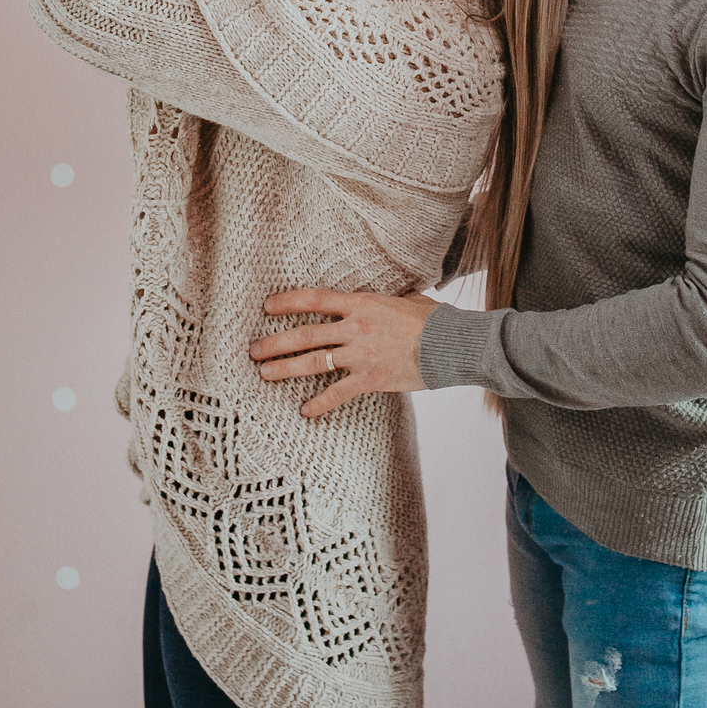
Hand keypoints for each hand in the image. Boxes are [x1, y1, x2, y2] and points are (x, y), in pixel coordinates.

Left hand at [249, 287, 436, 416]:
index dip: (287, 302)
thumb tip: (395, 296)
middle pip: (305, 334)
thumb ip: (391, 300)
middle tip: (254, 350)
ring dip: (285, 368)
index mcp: (362, 303)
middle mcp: (355, 328)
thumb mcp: (409, 299)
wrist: (452, 344)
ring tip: (264, 374)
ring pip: (313, 362)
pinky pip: (338, 393)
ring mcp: (360, 355)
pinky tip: (305, 411)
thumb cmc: (434, 319)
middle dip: (275, 342)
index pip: (315, 299)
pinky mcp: (370, 379)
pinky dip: (320, 403)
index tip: (267, 305)